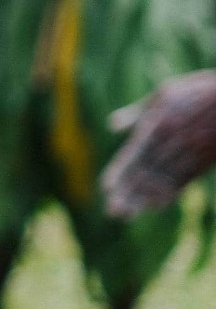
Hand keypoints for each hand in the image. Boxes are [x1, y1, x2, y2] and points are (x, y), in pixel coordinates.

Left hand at [101, 71, 215, 216]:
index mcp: (158, 126)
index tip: (106, 187)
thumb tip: (112, 126)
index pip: (134, 153)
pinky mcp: (203, 162)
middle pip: (146, 172)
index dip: (120, 172)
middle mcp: (172, 144)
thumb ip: (137, 113)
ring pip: (163, 181)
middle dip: (129, 193)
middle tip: (112, 212)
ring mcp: (189, 154)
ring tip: (126, 215)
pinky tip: (154, 206)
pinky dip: (168, 194)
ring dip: (144, 199)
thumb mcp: (165, 94)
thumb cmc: (200, 93)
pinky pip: (183, 181)